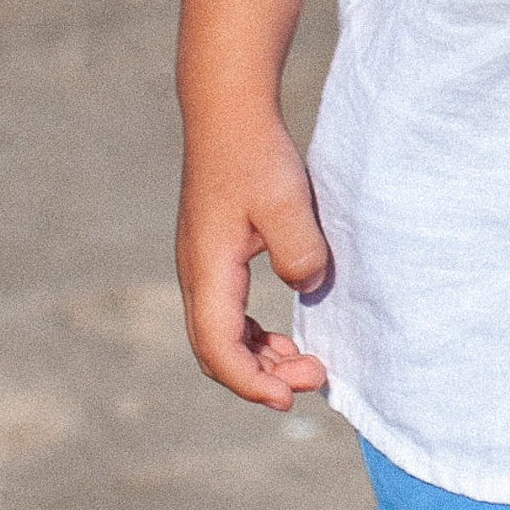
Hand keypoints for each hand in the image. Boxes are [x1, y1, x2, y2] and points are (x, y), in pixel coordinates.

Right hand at [177, 105, 331, 409]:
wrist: (228, 112)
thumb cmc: (255, 154)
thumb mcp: (287, 203)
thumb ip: (301, 253)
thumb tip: (309, 286)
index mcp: (208, 270)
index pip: (220, 349)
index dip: (253, 383)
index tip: (292, 396)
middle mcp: (196, 276)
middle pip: (216, 352)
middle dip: (261, 378)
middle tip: (313, 376)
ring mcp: (200, 267)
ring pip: (218, 337)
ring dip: (258, 359)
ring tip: (303, 364)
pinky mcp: (212, 256)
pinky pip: (225, 315)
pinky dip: (251, 337)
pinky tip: (281, 338)